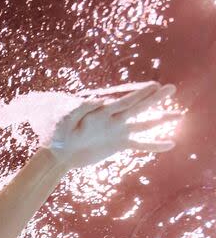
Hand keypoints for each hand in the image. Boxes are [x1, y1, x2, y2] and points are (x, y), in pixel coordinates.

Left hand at [46, 82, 181, 168]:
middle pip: (137, 107)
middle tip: (172, 88)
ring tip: (179, 115)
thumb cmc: (59, 134)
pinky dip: (154, 145)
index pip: (124, 101)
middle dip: (154, 99)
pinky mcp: (119, 144)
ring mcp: (118, 131)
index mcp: (102, 112)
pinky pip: (140, 144)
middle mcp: (114, 119)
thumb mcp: (66, 121)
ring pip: (143, 124)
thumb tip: (98, 100)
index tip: (154, 85)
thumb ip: (80, 109)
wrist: (60, 152)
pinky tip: (170, 144)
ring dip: (160, 119)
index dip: (139, 93)